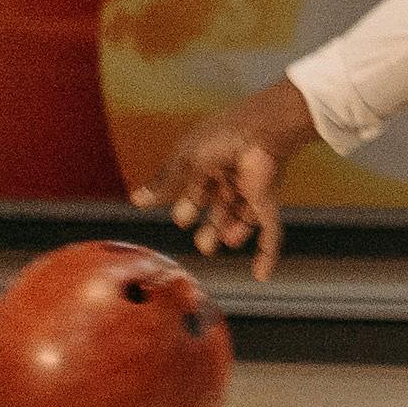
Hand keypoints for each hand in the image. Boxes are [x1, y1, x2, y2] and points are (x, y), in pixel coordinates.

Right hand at [135, 81, 315, 280]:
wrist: (262, 131)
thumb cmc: (222, 138)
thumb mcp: (186, 161)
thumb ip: (164, 183)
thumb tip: (137, 200)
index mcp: (209, 163)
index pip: (195, 189)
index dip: (189, 205)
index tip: (181, 218)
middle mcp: (231, 177)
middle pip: (219, 208)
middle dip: (211, 228)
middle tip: (204, 245)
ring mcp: (252, 190)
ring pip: (241, 220)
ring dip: (233, 235)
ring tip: (221, 243)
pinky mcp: (269, 203)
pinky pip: (270, 233)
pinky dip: (267, 254)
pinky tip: (261, 274)